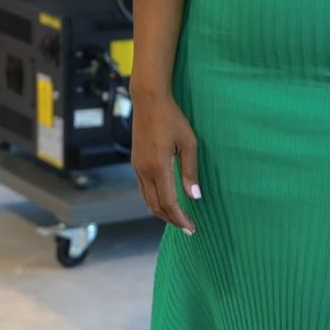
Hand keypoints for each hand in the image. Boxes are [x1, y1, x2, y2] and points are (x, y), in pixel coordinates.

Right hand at [131, 93, 200, 234]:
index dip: (180, 218)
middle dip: (171, 219)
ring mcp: (137, 168)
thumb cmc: (172, 118)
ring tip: (177, 218)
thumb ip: (190, 171)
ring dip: (162, 212)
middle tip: (187, 227)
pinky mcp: (135, 163)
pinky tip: (165, 200)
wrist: (148, 101)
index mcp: (158, 167)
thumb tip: (194, 196)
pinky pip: (143, 189)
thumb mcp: (189, 143)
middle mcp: (144, 171)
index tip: (191, 228)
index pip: (169, 202)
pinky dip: (154, 200)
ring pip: (147, 200)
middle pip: (156, 206)